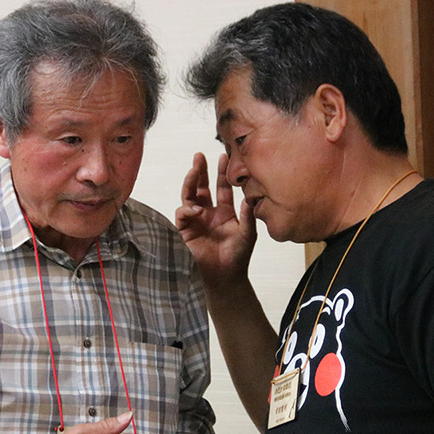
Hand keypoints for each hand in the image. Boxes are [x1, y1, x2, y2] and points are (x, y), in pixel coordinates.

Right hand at [175, 152, 256, 285]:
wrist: (225, 278)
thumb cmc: (237, 257)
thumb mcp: (247, 233)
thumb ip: (248, 215)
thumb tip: (251, 196)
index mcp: (224, 212)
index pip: (221, 188)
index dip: (221, 173)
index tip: (223, 156)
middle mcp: (208, 214)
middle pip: (201, 187)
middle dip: (199, 171)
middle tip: (199, 156)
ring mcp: (196, 221)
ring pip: (189, 197)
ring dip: (190, 183)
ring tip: (193, 170)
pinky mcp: (185, 231)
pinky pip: (182, 215)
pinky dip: (188, 210)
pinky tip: (197, 210)